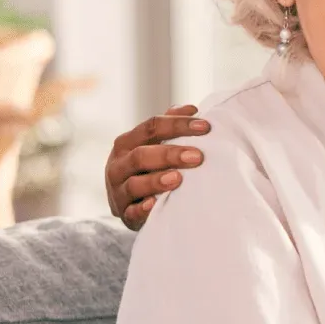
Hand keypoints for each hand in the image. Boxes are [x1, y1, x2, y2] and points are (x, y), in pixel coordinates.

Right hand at [105, 105, 210, 229]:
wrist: (129, 203)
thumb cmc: (148, 168)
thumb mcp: (154, 145)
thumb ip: (170, 127)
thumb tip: (190, 109)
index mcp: (127, 142)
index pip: (151, 127)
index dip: (178, 124)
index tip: (206, 127)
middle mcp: (118, 164)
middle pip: (141, 154)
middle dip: (170, 154)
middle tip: (198, 156)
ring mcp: (118, 191)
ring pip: (134, 184)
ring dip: (156, 181)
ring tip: (178, 179)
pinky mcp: (124, 214)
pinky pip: (131, 213)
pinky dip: (142, 209)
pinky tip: (155, 204)